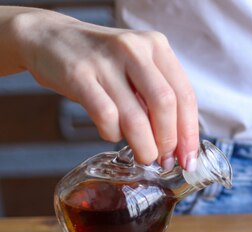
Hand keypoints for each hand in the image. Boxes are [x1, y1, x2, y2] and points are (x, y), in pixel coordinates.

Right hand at [13, 9, 198, 168]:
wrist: (49, 38)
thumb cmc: (101, 61)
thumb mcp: (137, 66)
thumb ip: (159, 95)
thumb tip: (180, 143)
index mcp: (157, 46)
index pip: (185, 95)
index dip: (189, 132)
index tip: (189, 158)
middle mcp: (135, 49)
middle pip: (165, 104)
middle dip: (169, 140)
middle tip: (166, 160)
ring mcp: (106, 61)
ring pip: (136, 116)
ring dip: (144, 146)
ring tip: (144, 157)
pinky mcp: (79, 76)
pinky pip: (106, 117)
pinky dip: (113, 134)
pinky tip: (112, 134)